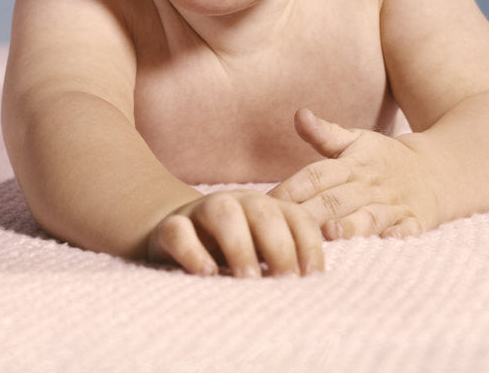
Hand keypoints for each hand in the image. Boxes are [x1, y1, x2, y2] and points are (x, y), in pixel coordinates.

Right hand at [147, 189, 324, 277]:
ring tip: (249, 280)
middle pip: (264, 211)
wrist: (176, 238)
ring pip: (223, 212)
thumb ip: (287, 261)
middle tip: (286, 282)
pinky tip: (207, 274)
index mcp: (266, 209)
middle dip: (279, 246)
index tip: (313, 278)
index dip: (309, 245)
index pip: (297, 217)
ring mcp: (201, 212)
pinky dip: (193, 252)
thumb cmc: (231, 254)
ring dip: (240, 245)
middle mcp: (237, 203)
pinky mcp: (170, 228)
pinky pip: (179, 231)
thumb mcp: (262, 255)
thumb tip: (318, 285)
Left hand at [270, 108, 437, 239]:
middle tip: (285, 225)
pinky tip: (386, 242)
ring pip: (368, 216)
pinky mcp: (415, 220)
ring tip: (330, 234)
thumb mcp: (357, 140)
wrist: (438, 170)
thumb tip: (299, 114)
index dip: (291, 187)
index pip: (316, 175)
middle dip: (310, 212)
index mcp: (352, 164)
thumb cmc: (384, 159)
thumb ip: (325, 133)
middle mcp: (370, 185)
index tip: (266, 202)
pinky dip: (398, 235)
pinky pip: (407, 229)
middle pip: (336, 199)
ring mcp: (394, 204)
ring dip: (350, 225)